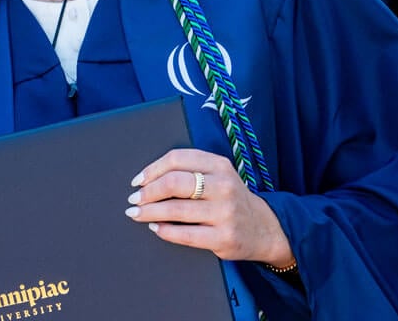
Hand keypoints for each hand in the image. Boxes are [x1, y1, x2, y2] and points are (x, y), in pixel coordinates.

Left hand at [125, 149, 294, 268]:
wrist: (263, 228)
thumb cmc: (230, 198)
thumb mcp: (218, 175)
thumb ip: (190, 170)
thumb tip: (147, 178)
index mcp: (219, 165)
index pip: (177, 158)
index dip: (152, 169)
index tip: (138, 180)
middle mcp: (224, 186)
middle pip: (174, 183)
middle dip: (148, 192)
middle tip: (134, 199)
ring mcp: (225, 213)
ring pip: (176, 209)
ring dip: (150, 212)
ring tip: (137, 214)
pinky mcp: (224, 238)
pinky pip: (185, 234)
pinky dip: (165, 231)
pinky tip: (155, 228)